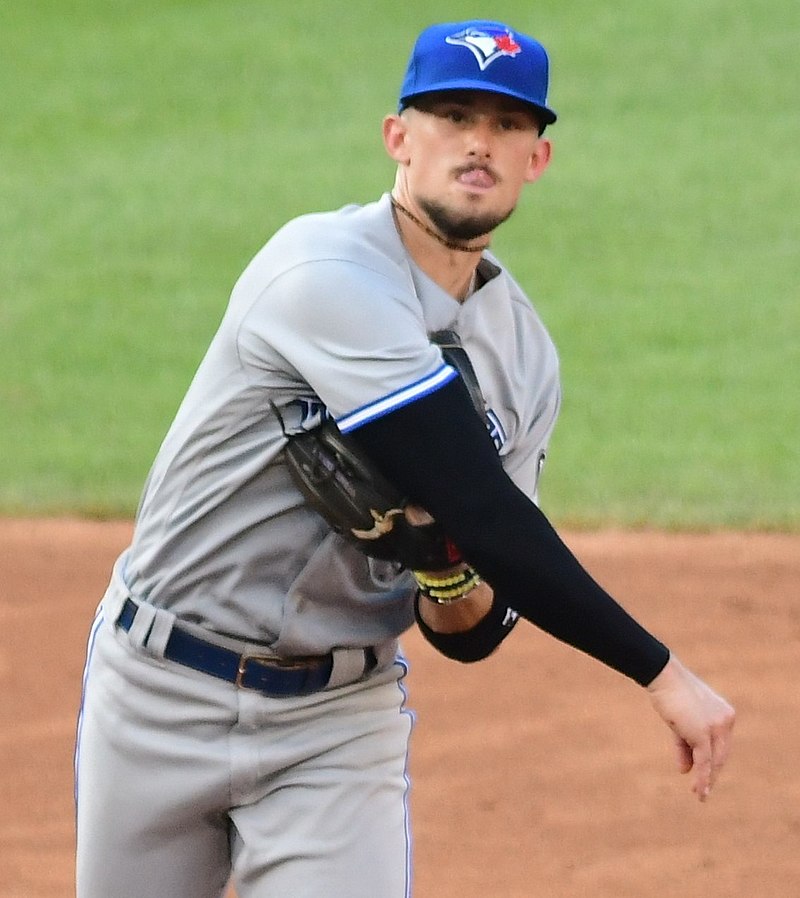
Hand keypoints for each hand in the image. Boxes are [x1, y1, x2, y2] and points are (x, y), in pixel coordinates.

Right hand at [646, 654, 734, 800]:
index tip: (701, 773)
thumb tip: (685, 770)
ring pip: (714, 761)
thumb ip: (685, 745)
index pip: (720, 743)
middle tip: (702, 790)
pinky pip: (705, 762)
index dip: (711, 760)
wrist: (663, 676)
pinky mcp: (704, 734)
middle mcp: (725, 721)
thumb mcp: (680, 721)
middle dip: (711, 773)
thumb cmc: (669, 692)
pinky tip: (699, 790)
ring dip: (707, 780)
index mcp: (724, 714)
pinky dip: (702, 778)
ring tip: (700, 795)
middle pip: (720, 754)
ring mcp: (716, 727)